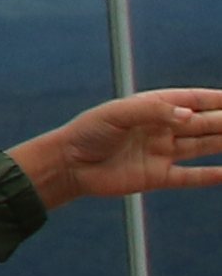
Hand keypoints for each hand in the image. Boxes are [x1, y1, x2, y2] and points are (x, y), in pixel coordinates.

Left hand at [24, 88, 221, 208]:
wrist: (69, 165)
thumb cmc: (88, 132)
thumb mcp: (117, 115)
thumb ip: (153, 112)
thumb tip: (190, 116)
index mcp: (152, 108)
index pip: (193, 100)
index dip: (217, 99)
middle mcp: (162, 128)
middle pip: (204, 123)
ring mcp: (162, 152)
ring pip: (203, 146)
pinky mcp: (159, 176)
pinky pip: (192, 176)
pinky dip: (212, 175)